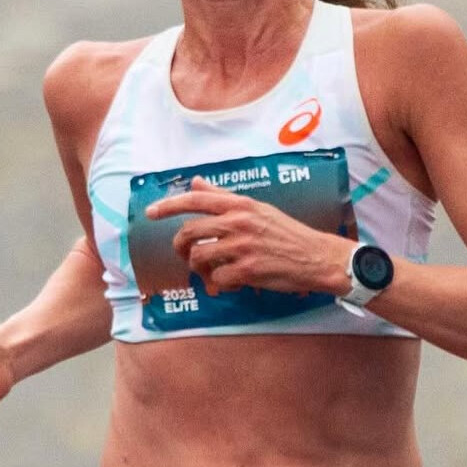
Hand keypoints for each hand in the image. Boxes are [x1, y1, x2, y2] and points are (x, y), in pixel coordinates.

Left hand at [146, 177, 349, 296]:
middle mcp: (239, 223)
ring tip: (211, 271)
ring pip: (199, 258)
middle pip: (189, 232)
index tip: (150, 213)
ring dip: (199, 268)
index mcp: (240, 205)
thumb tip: (196, 182)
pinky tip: (231, 282)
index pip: (196, 200)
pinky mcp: (247, 270)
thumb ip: (223, 197)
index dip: (168, 206)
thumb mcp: (257, 208)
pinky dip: (219, 284)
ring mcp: (242, 247)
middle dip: (180, 247)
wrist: (316, 257)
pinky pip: (217, 278)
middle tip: (185, 255)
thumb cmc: (286, 233)